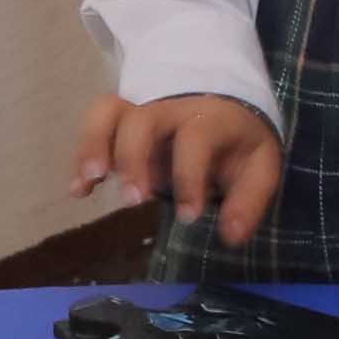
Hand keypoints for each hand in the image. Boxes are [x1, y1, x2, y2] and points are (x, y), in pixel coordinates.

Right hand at [70, 92, 287, 245]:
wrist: (225, 103)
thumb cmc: (237, 143)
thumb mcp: (259, 168)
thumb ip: (248, 201)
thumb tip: (231, 236)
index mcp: (211, 117)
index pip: (195, 138)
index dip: (189, 177)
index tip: (188, 217)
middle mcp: (172, 108)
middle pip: (143, 119)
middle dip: (133, 158)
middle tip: (133, 201)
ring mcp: (143, 108)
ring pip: (110, 113)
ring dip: (95, 146)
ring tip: (90, 182)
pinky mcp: (123, 118)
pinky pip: (97, 123)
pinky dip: (83, 154)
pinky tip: (79, 190)